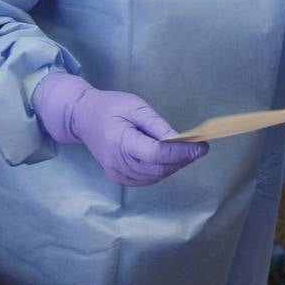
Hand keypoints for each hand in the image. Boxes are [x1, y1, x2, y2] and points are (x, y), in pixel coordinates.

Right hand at [34, 72, 207, 185]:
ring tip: (187, 152)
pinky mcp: (119, 178)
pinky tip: (170, 159)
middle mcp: (118, 163)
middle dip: (182, 160)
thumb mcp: (134, 106)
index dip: (181, 152)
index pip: (156, 154)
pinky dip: (162, 171)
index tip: (201, 147)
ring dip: (174, 166)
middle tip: (198, 148)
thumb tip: (179, 138)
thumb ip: (156, 124)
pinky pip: (147, 179)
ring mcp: (117, 173)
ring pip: (155, 176)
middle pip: (158, 168)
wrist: (83, 118)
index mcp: (120, 141)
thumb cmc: (109, 107)